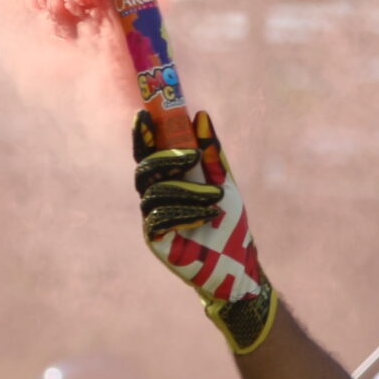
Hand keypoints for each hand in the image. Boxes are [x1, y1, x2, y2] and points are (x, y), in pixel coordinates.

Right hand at [133, 106, 277, 353]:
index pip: (148, 153)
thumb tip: (199, 116)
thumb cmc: (229, 221)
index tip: (144, 115)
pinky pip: (159, 218)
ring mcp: (152, 217)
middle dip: (168, 158)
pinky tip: (207, 217)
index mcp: (168, 179)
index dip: (142, 135)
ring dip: (188, 191)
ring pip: (156, 193)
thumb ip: (211, 152)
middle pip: (145, 169)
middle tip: (195, 157)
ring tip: (216, 199)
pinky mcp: (155, 239)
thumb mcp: (223, 181)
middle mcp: (155, 196)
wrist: (236, 262)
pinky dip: (184, 213)